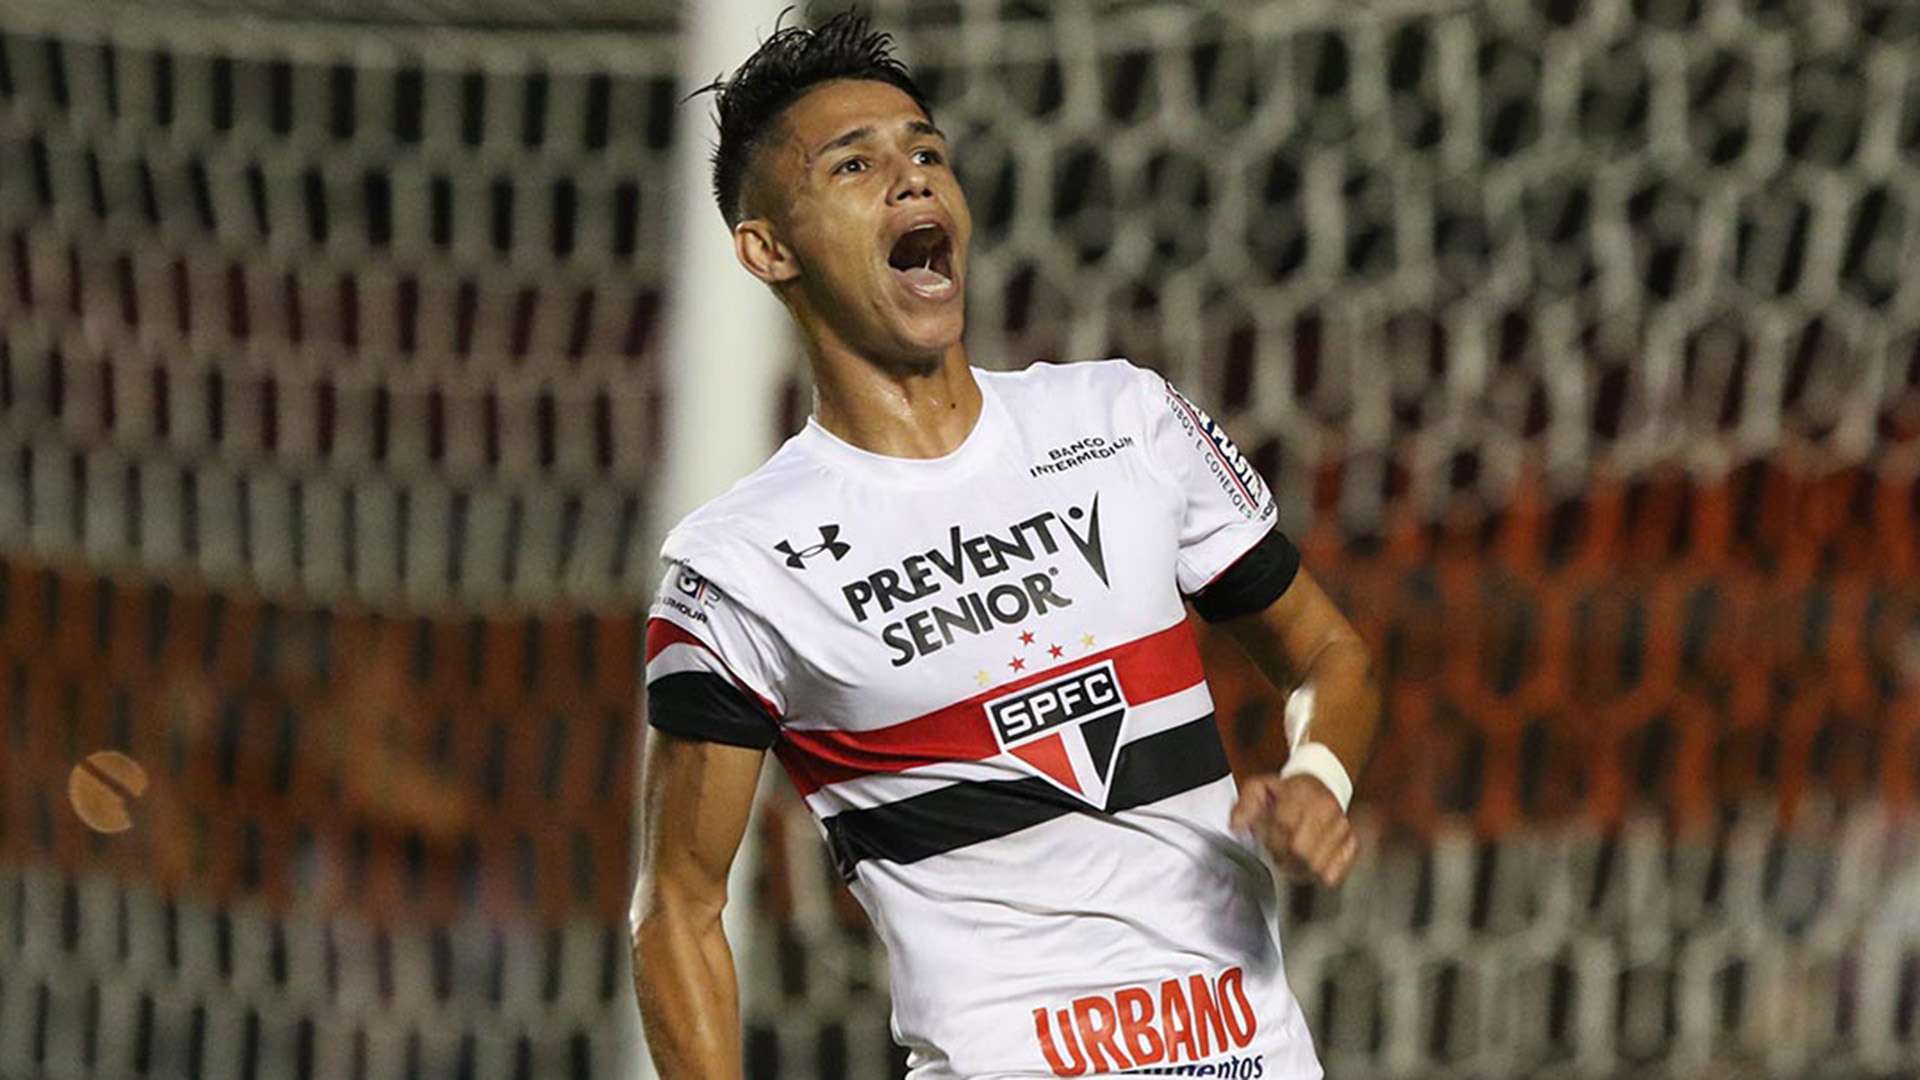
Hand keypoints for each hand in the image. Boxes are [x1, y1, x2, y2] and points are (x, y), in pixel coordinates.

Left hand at [1229, 773, 1357, 887]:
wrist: (1322, 784)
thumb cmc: (1288, 791)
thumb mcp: (1260, 787)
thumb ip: (1245, 805)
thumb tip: (1236, 826)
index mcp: (1301, 794)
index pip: (1284, 827)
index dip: (1271, 840)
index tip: (1267, 839)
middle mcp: (1326, 809)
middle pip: (1300, 850)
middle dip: (1283, 856)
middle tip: (1278, 851)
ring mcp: (1341, 827)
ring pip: (1317, 865)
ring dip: (1299, 868)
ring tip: (1292, 857)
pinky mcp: (1351, 842)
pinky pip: (1335, 872)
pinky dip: (1319, 874)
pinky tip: (1309, 864)